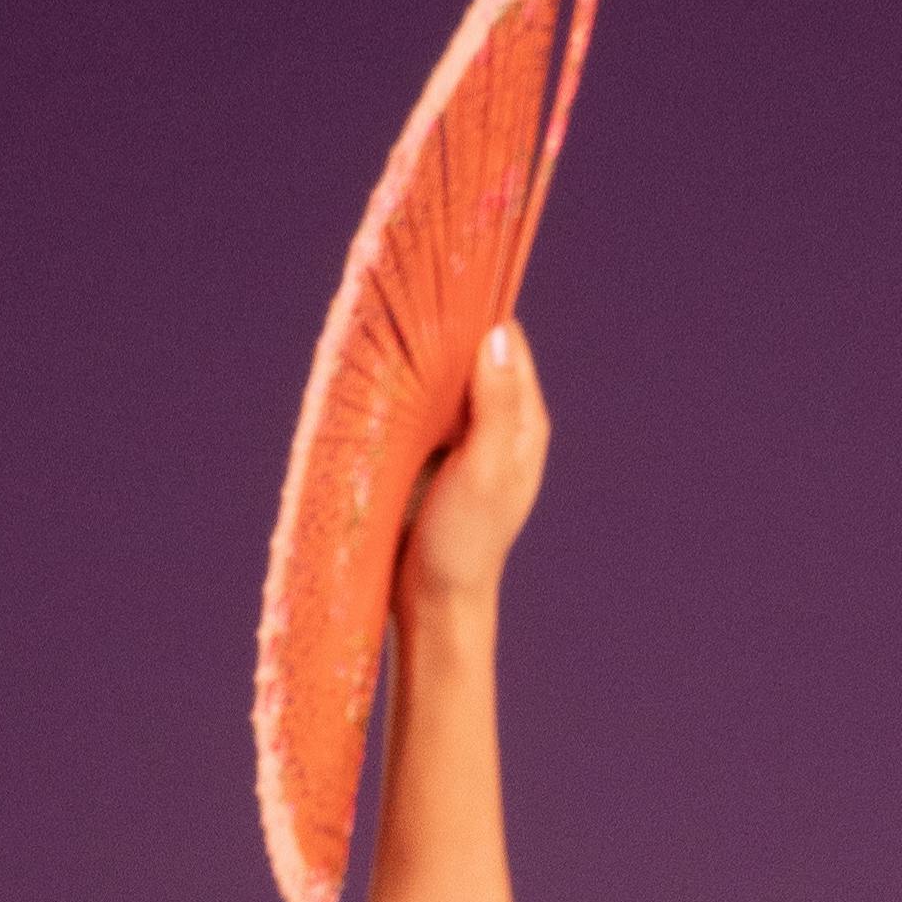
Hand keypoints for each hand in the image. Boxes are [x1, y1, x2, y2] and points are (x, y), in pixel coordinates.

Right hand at [397, 322, 548, 620]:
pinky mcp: (427, 455)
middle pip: (471, 354)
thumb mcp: (484, 469)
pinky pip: (415, 407)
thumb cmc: (464, 543)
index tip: (438, 297)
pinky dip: (400, 393)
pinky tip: (379, 384)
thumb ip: (494, 404)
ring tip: (386, 342)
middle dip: (441, 335)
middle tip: (404, 315)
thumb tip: (497, 334)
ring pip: (440, 379)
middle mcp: (496, 422)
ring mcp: (460, 438)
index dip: (475, 314)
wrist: (432, 604)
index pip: (506, 340)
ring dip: (416, 363)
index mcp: (523, 420)